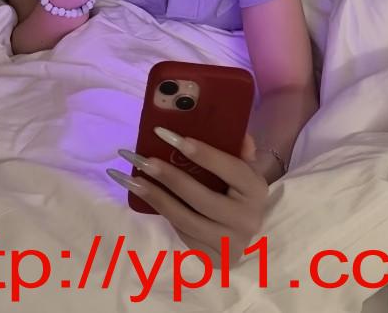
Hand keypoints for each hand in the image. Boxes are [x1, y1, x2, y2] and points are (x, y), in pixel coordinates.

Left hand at [117, 131, 266, 265]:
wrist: (244, 231)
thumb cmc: (239, 191)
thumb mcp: (244, 168)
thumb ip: (238, 148)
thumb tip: (234, 129)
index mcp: (256, 190)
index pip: (230, 169)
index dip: (203, 154)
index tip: (172, 137)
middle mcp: (247, 219)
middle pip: (202, 198)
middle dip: (169, 177)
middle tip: (143, 159)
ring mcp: (230, 243)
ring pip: (185, 219)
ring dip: (155, 197)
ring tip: (132, 179)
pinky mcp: (213, 258)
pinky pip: (181, 233)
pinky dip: (161, 212)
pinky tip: (143, 195)